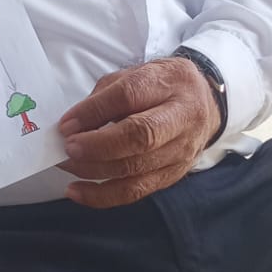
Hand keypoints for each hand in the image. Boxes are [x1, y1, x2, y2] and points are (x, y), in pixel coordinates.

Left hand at [59, 57, 221, 209]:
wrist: (204, 104)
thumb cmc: (162, 88)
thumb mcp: (135, 75)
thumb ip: (104, 96)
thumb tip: (73, 124)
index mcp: (171, 83)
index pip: (129, 96)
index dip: (95, 111)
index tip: (67, 124)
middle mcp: (182, 118)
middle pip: (140, 137)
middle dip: (98, 145)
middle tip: (69, 147)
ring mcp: (181, 151)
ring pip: (135, 169)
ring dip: (94, 170)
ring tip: (67, 164)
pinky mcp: (173, 176)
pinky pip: (135, 191)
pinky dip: (102, 195)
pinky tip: (78, 191)